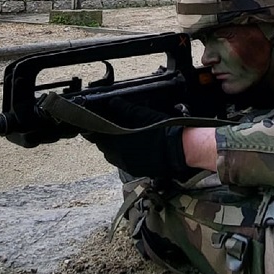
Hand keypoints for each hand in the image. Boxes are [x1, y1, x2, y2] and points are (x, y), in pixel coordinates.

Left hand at [71, 97, 191, 179]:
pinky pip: (123, 163)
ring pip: (112, 156)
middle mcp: (120, 156)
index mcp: (117, 143)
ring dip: (113, 148)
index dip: (95, 130)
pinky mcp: (137, 170)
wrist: (178, 150)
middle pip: (103, 148)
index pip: (96, 137)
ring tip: (122, 138)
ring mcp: (128, 165)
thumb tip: (113, 102)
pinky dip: (124, 155)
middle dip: (104, 138)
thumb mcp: (143, 115)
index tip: (94, 125)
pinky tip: (132, 148)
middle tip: (109, 129)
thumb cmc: (162, 132)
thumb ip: (126, 109)